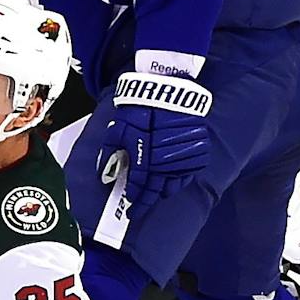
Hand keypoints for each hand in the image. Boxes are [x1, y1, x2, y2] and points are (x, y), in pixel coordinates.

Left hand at [98, 72, 212, 216]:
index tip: (131, 210)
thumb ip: (110, 153)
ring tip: (156, 195)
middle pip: (156, 189)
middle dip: (147, 200)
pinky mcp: (195, 149)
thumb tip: (104, 174)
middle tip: (141, 208)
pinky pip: (189, 173)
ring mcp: (181, 157)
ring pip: (173, 184)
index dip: (135, 200)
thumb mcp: (118, 129)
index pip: (139, 188)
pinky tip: (174, 183)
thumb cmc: (138, 108)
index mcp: (143, 160)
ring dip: (163, 192)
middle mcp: (163, 162)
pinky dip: (180, 181)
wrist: (164, 89)